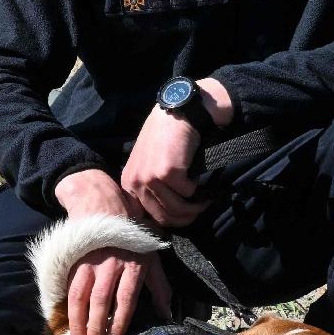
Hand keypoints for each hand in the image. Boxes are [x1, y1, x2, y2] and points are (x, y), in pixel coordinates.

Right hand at [54, 169, 172, 334]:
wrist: (103, 206)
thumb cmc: (131, 236)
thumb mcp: (151, 257)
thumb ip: (159, 287)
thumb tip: (167, 314)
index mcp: (131, 266)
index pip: (124, 299)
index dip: (119, 322)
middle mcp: (109, 265)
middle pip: (100, 301)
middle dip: (95, 327)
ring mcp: (88, 263)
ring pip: (79, 296)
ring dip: (77, 321)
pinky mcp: (73, 261)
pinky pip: (67, 286)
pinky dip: (65, 305)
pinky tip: (64, 321)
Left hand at [121, 107, 206, 226]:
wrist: (177, 113)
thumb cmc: (166, 139)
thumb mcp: (148, 164)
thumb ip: (150, 188)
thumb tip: (165, 216)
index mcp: (128, 183)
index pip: (148, 216)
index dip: (169, 220)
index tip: (185, 216)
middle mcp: (135, 183)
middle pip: (163, 217)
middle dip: (185, 218)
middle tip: (200, 209)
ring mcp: (150, 178)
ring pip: (177, 209)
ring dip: (195, 207)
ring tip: (205, 199)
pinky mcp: (168, 173)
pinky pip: (188, 193)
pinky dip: (199, 188)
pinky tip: (200, 178)